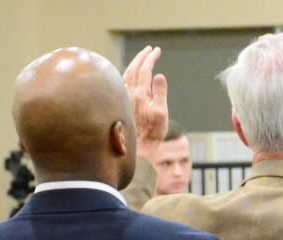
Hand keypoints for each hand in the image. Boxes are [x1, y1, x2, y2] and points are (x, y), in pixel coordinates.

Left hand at [122, 45, 168, 159]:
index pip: (145, 69)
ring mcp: (124, 97)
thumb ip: (160, 92)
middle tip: (150, 49)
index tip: (157, 50)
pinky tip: (130, 75)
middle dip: (142, 57)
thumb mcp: (161, 113)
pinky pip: (123, 81)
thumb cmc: (151, 133)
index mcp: (140, 93)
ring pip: (126, 74)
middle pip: (134, 68)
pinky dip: (128, 73)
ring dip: (134, 63)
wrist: (137, 147)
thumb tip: (159, 74)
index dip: (151, 58)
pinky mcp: (121, 103)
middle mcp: (129, 92)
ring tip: (141, 58)